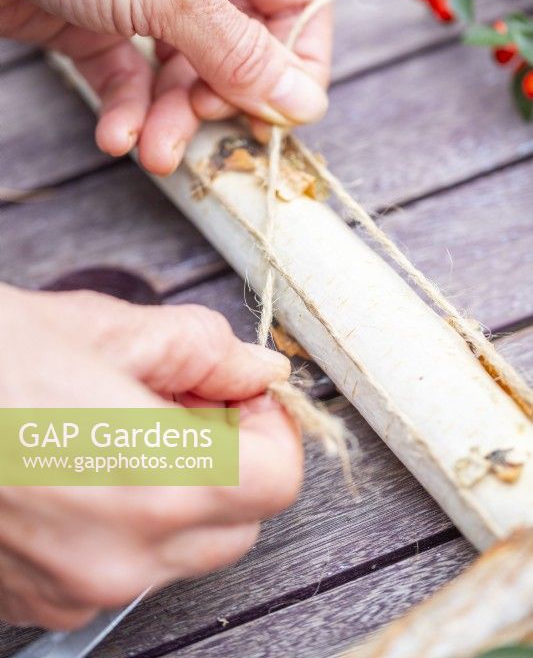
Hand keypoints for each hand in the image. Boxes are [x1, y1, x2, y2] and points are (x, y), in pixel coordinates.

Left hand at [0, 0, 330, 173]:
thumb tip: (304, 104)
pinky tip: (115, 136)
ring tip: (152, 153)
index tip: (282, 117)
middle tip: (201, 126)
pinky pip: (128, 76)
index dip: (297, 62)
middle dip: (219, 99)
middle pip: (237, 47)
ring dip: (170, 119)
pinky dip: (126, 111)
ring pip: (182, 72)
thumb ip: (239, 52)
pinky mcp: (93, 21)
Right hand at [0, 284, 301, 628]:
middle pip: (241, 520)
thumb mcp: (97, 327)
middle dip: (231, 458)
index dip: (269, 426)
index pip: (277, 479)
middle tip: (187, 402)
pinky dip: (131, 522)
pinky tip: (86, 466)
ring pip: (187, 549)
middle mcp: (120, 553)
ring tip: (127, 428)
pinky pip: (126, 568)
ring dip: (184, 491)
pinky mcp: (43, 599)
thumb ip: (199, 348)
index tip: (241, 393)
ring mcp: (78, 588)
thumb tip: (256, 366)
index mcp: (150, 478)